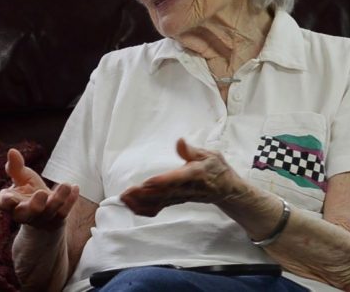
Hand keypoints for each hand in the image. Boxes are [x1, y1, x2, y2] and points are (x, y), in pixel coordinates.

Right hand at [0, 148, 79, 230]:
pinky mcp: (57, 219)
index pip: (4, 204)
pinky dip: (71, 200)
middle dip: (35, 205)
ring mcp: (42, 218)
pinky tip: (75, 188)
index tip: (10, 198)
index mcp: (11, 203)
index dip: (6, 202)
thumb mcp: (21, 179)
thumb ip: (16, 167)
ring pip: (49, 211)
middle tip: (42, 193)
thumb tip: (12, 151)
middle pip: (27, 213)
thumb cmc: (27, 192)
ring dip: (58, 199)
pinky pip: (64, 211)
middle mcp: (24, 214)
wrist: (43, 216)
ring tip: (66, 185)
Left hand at [120, 139, 244, 216]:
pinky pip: (158, 208)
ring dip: (140, 202)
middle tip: (126, 192)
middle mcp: (186, 188)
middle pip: (163, 193)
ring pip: (158, 202)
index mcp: (195, 174)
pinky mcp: (174, 201)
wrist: (226, 189)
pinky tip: (130, 205)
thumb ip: (192, 150)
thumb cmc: (216, 168)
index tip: (147, 182)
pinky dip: (143, 209)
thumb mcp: (210, 154)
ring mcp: (179, 197)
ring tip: (124, 198)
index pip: (177, 179)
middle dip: (144, 194)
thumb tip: (179, 141)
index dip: (163, 181)